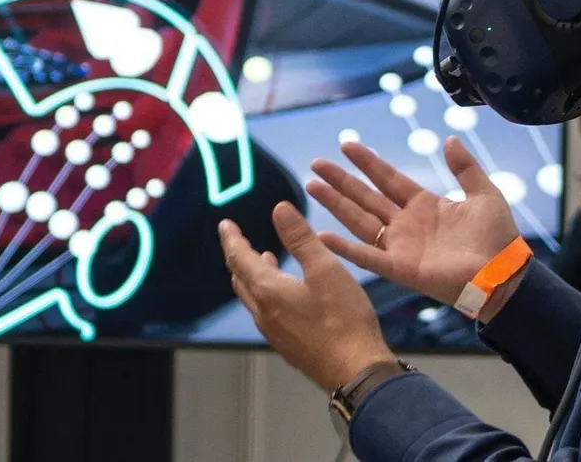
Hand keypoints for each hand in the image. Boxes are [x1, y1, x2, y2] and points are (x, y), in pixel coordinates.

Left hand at [219, 202, 395, 391]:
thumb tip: (279, 209)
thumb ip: (301, 238)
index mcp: (268, 291)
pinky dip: (265, 293)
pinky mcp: (287, 345)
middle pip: (241, 279)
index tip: (225, 225)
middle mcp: (263, 313)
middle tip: (239, 240)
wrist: (355, 371)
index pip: (239, 258)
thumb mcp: (325, 269)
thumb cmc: (343, 319)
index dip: (232, 238)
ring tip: (264, 259)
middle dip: (238, 256)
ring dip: (252, 275)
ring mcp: (274, 332)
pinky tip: (284, 293)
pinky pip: (265, 313)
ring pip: (252, 297)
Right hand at [308, 136, 521, 321]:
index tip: (346, 145)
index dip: (368, 162)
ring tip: (312, 187)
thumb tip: (449, 139)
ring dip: (336, 204)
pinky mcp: (399, 268)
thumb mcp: (484, 193)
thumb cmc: (497, 237)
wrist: (502, 273)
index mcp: (424, 205)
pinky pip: (367, 257)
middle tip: (316, 164)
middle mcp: (406, 224)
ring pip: (359, 220)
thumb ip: (465, 167)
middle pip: (365, 197)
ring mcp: (399, 246)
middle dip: (341, 181)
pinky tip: (322, 236)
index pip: (388, 178)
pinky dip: (344, 248)